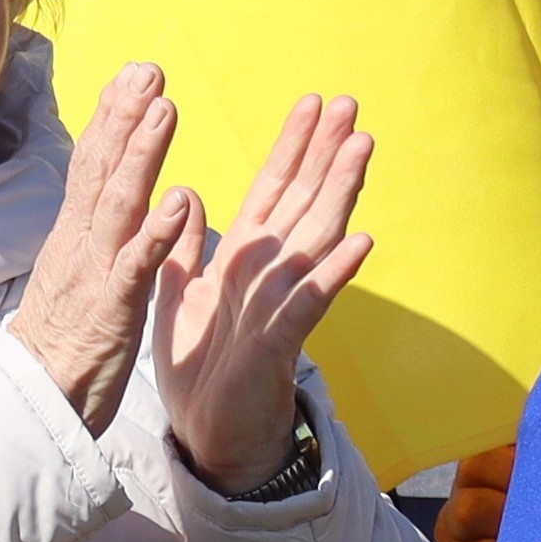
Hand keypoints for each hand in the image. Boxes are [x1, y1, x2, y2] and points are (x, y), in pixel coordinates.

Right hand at [9, 63, 197, 442]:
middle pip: (100, 167)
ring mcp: (94, 273)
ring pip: (117, 203)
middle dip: (124, 115)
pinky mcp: (111, 309)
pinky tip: (176, 201)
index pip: (94, 164)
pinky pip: (134, 266)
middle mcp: (81, 243)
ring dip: (142, 154)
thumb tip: (113, 197)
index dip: (113, 118)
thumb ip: (97, 234)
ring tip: (165, 108)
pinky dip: (154, 233)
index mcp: (78, 236)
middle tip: (148, 69)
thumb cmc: (64, 343)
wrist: (36, 403)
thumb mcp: (80, 276)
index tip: (134, 74)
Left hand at [158, 95, 379, 493]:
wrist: (209, 437)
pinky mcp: (278, 344)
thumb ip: (186, 246)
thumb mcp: (178, 296)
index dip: (293, 148)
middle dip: (326, 153)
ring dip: (340, 193)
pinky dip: (333, 273)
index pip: (274, 192)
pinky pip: (308, 303)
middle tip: (352, 104)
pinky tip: (362, 242)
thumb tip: (188, 192)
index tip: (312, 104)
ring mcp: (280, 306)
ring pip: (315, 240)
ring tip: (363, 149)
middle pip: (304, 202)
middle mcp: (271, 275)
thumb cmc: (202, 370)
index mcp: (244, 260)